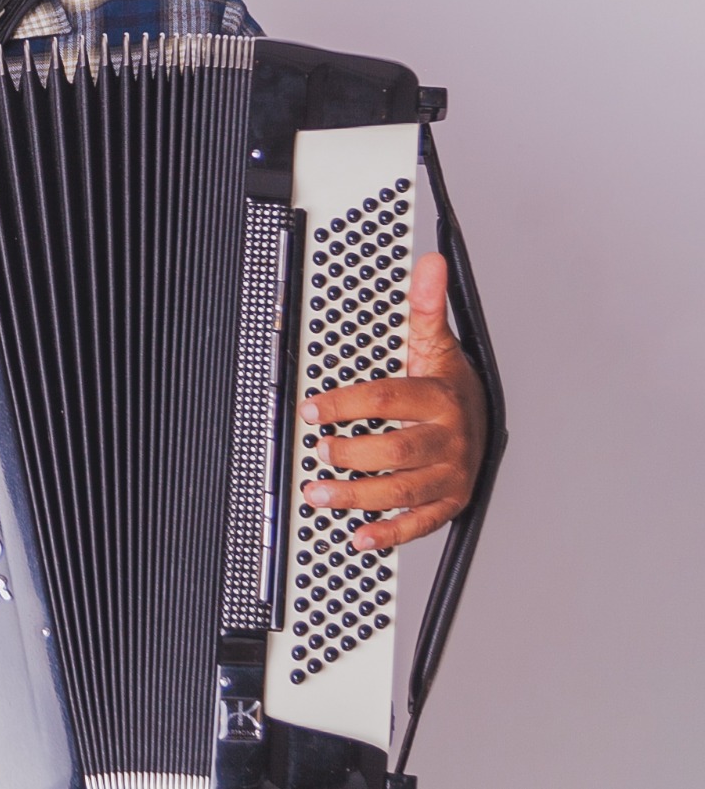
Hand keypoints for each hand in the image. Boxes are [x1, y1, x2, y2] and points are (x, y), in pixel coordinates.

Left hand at [298, 252, 485, 551]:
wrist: (487, 419)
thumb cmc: (448, 382)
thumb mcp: (434, 342)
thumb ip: (425, 306)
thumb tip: (429, 262)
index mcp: (440, 397)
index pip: (388, 400)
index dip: (345, 405)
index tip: (309, 409)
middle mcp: (449, 439)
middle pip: (396, 451)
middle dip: (352, 455)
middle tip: (316, 451)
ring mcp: (451, 473)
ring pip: (404, 491)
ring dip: (358, 498)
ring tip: (318, 494)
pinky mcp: (451, 502)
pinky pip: (421, 523)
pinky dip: (390, 533)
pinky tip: (359, 536)